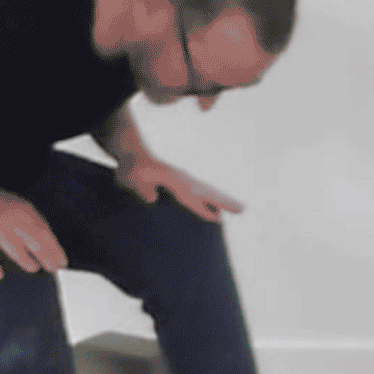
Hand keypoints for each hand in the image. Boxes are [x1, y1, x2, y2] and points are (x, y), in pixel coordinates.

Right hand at [0, 181, 67, 278]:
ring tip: (33, 268)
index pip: (44, 232)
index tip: (63, 262)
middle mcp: (10, 216)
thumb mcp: (13, 210)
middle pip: (32, 238)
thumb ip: (28, 226)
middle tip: (54, 269)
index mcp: (22, 210)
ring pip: (12, 243)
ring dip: (23, 256)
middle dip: (45, 254)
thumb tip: (47, 248)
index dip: (54, 248)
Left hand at [114, 155, 244, 222]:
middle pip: (207, 192)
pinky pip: (198, 195)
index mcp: (173, 180)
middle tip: (243, 209)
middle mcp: (183, 180)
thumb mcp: (132, 177)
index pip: (191, 196)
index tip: (217, 218)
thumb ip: (141, 187)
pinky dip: (209, 202)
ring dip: (220, 201)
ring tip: (237, 210)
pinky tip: (213, 212)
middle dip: (224, 201)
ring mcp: (183, 181)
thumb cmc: (131, 168)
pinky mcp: (179, 185)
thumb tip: (151, 198)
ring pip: (206, 193)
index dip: (203, 207)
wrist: (130, 155)